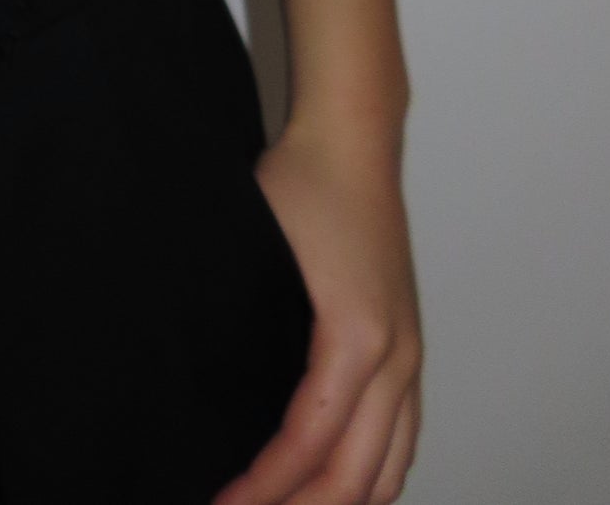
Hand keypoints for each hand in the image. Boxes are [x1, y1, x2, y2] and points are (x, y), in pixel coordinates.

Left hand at [211, 122, 421, 503]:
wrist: (354, 141)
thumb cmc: (301, 184)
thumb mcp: (257, 252)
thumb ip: (239, 322)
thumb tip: (197, 381)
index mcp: (355, 340)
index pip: (307, 444)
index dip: (264, 487)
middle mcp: (396, 360)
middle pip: (357, 477)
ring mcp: (412, 358)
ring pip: (391, 470)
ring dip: (342, 504)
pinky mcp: (412, 351)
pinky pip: (403, 440)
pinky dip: (371, 477)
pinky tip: (332, 485)